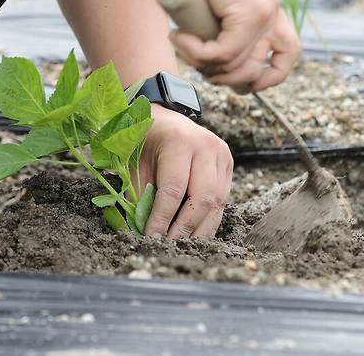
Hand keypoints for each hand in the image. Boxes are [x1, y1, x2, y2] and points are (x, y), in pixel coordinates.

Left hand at [137, 105, 232, 238]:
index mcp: (180, 141)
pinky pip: (222, 200)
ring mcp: (222, 155)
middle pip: (202, 198)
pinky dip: (209, 220)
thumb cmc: (145, 141)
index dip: (163, 218)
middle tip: (169, 246)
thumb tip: (142, 231)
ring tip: (183, 246)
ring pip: (217, 202)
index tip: (152, 237)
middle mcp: (206, 147)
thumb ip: (139, 195)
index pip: (174, 189)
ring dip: (200, 229)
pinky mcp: (229, 165)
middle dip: (185, 228)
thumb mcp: (135, 163)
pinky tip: (195, 234)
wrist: (164, 118)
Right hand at [167, 0, 301, 92]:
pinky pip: (223, 53)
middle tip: (201, 68)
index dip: (273, 77)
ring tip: (183, 45)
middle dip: (226, 79)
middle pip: (256, 68)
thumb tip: (223, 73)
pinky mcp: (249, 13)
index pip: (289, 53)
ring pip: (235, 64)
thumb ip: (224, 37)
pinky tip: (179, 37)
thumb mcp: (215, 15)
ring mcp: (264, 13)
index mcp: (269, 12)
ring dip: (202, 63)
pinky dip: (197, 52)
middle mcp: (272, 12)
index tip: (251, 87)